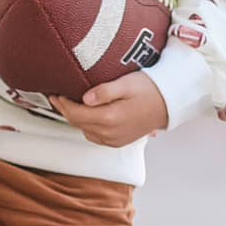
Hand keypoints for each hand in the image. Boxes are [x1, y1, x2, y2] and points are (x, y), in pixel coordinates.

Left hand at [51, 72, 167, 146]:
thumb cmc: (150, 89)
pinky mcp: (119, 142)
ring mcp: (114, 140)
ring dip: (76, 119)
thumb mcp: (127, 83)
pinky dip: (88, 126)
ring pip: (85, 130)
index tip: (55, 93)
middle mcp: (110, 133)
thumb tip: (85, 98)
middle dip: (66, 111)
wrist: (170, 103)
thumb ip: (105, 91)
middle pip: (78, 123)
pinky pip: (96, 136)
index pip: (76, 114)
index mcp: (110, 118)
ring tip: (71, 104)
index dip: (62, 104)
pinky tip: (88, 115)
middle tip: (58, 97)